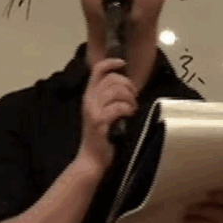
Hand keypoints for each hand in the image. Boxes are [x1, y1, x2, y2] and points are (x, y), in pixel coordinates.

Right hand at [77, 58, 136, 173]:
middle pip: (112, 78)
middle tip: (133, 98)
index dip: (111, 62)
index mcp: (89, 95)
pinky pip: (119, 107)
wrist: (91, 160)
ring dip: (130, 99)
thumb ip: (110, 98)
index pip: (97, 69)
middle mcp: (88, 100)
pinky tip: (129, 115)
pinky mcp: (99, 121)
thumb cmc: (102, 137)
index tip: (123, 63)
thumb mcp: (103, 113)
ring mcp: (92, 110)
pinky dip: (128, 109)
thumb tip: (128, 85)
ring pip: (116, 91)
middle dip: (128, 85)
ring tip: (132, 109)